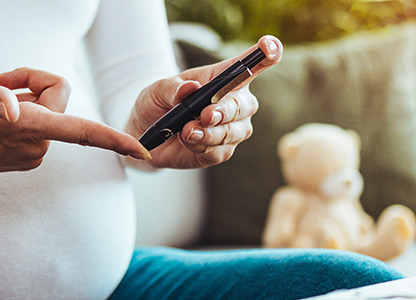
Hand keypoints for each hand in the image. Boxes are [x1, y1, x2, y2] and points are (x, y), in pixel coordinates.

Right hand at [0, 68, 149, 194]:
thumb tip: (10, 108)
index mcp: (28, 131)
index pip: (82, 133)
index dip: (114, 138)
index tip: (142, 148)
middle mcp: (35, 145)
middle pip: (58, 99)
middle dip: (34, 82)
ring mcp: (29, 151)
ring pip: (46, 109)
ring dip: (23, 96)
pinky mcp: (21, 152)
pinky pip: (35, 121)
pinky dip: (19, 109)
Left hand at [125, 36, 281, 169]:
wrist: (145, 133)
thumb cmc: (157, 103)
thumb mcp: (157, 89)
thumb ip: (173, 88)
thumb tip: (190, 88)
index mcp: (224, 77)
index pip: (250, 64)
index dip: (265, 54)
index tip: (270, 47)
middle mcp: (234, 102)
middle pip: (244, 105)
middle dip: (226, 111)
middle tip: (206, 115)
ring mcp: (231, 129)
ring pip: (233, 132)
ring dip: (211, 132)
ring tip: (187, 131)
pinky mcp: (221, 151)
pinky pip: (219, 151)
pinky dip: (202, 145)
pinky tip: (187, 140)